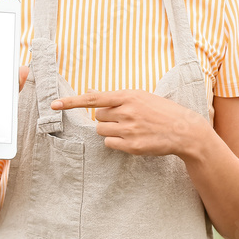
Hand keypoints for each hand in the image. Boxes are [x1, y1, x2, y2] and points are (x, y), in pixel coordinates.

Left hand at [50, 89, 210, 157]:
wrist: (184, 130)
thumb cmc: (162, 111)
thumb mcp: (141, 97)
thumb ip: (115, 97)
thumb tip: (89, 92)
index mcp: (129, 96)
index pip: (94, 98)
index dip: (71, 102)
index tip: (54, 105)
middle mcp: (127, 112)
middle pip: (98, 117)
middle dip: (107, 118)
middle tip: (125, 119)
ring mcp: (129, 130)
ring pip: (102, 131)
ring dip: (110, 131)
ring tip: (130, 129)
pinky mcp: (132, 146)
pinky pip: (110, 144)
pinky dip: (116, 142)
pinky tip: (133, 139)